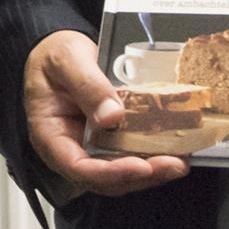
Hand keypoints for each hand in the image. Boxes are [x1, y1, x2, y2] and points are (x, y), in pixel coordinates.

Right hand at [24, 30, 187, 194]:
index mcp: (50, 135)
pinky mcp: (107, 141)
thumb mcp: (67, 60)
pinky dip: (150, 157)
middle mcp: (70, 148)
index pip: (77, 167)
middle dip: (140, 176)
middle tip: (172, 165)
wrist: (58, 50)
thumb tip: (112, 116)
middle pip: (103, 178)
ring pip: (119, 174)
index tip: (140, 166)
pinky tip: (172, 150)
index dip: (110, 173)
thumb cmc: (54, 55)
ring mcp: (89, 147)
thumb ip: (87, 86)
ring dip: (150, 172)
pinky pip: (128, 156)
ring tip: (178, 162)